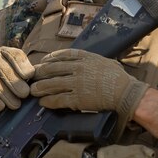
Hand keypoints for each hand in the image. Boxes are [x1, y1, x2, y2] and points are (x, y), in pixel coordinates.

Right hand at [0, 47, 34, 111]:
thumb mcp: (12, 74)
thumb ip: (24, 74)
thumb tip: (35, 81)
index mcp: (3, 52)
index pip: (15, 55)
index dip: (22, 66)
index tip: (28, 77)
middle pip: (4, 69)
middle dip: (15, 83)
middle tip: (24, 95)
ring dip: (6, 94)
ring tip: (15, 105)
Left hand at [30, 49, 147, 129]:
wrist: (125, 92)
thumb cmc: (119, 78)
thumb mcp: (104, 61)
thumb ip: (91, 60)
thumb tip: (84, 61)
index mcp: (85, 57)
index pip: (62, 55)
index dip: (50, 58)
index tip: (43, 61)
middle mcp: (78, 68)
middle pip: (52, 69)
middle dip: (40, 72)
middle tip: (32, 76)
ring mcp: (76, 83)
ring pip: (52, 84)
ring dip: (40, 88)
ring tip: (33, 90)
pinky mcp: (77, 99)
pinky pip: (58, 99)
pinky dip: (49, 101)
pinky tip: (43, 102)